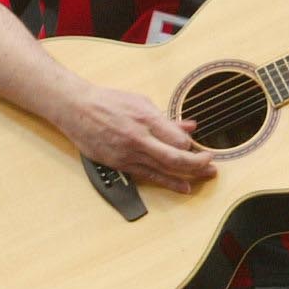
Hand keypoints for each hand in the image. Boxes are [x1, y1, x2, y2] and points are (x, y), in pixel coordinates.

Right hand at [58, 83, 216, 194]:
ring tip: (206, 176)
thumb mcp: (140, 102)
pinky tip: (183, 186)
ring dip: (188, 174)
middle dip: (198, 163)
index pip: (178, 138)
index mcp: (145, 118)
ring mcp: (128, 153)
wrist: (76, 109)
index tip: (200, 146)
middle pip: (176, 158)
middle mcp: (138, 138)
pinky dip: (168, 182)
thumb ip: (166, 118)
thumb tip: (189, 127)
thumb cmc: (108, 102)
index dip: (193, 145)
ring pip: (164, 170)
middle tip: (212, 164)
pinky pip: (149, 176)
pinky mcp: (119, 163)